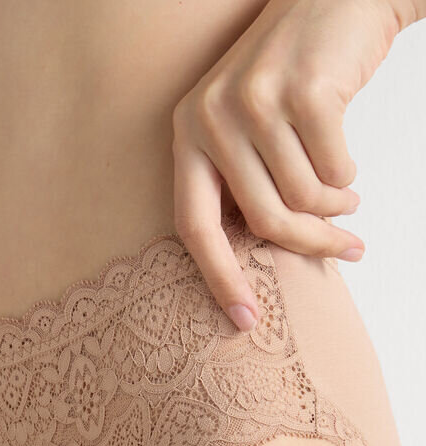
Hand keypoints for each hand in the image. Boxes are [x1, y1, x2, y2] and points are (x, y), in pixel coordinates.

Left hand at [171, 0, 405, 330]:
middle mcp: (210, 116)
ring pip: (304, 198)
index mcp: (188, 133)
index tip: (246, 321)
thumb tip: (251, 268)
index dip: (218, 278)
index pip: (193, 225)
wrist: (336, 0)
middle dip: (310, 245)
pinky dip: (350, 174)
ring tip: (348, 195)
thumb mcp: (246, 130)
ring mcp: (255, 100)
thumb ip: (239, 186)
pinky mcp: (302, 90)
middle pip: (261, 220)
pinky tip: (349, 159)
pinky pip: (335, 170)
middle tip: (347, 251)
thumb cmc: (292, 80)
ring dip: (337, 207)